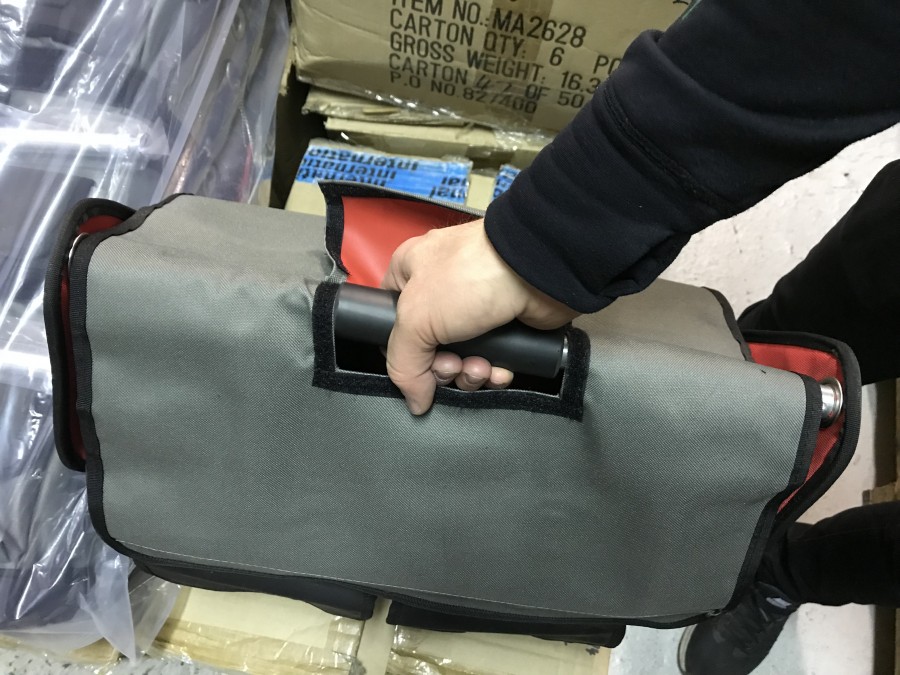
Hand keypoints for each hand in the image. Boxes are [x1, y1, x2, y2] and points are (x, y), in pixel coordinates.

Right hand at [382, 218, 579, 413]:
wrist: (536, 271)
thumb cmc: (471, 275)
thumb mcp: (415, 318)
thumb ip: (403, 363)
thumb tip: (414, 399)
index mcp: (410, 272)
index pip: (390, 320)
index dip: (400, 350)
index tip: (414, 365)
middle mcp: (441, 289)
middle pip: (428, 349)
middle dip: (442, 368)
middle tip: (453, 366)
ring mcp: (475, 307)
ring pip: (461, 359)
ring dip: (469, 374)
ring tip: (481, 368)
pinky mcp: (504, 324)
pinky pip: (491, 361)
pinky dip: (493, 372)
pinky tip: (498, 369)